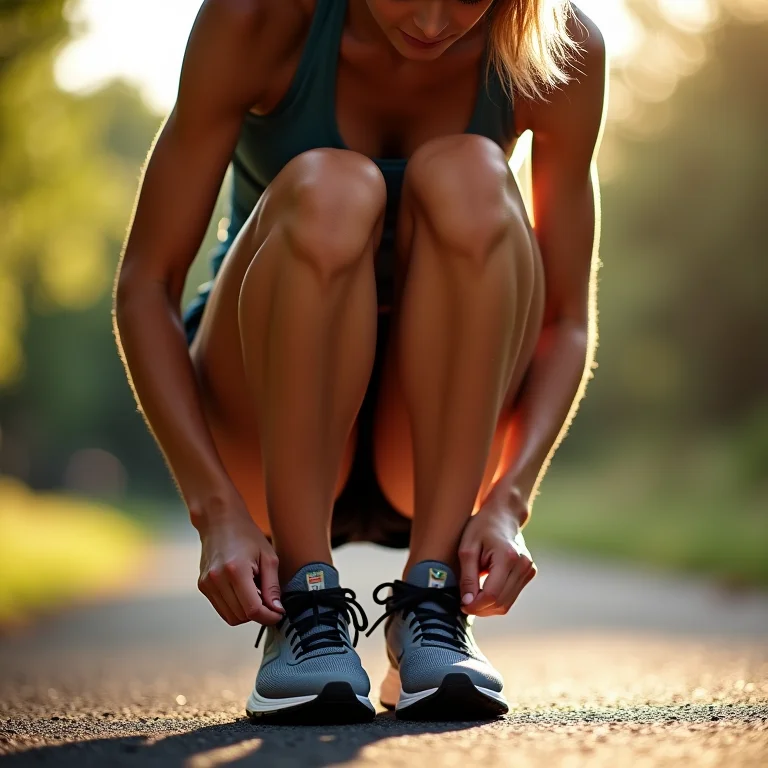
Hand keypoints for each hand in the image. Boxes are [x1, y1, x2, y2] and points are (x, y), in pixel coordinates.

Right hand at [193, 491, 283, 626]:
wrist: (220, 521)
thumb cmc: (247, 535)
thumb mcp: (268, 557)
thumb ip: (273, 587)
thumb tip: (277, 611)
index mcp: (236, 571)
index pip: (253, 610)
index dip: (269, 617)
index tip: (279, 613)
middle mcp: (217, 580)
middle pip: (242, 616)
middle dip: (259, 614)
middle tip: (269, 601)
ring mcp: (207, 584)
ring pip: (231, 617)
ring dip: (246, 613)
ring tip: (255, 593)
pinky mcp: (203, 586)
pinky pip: (222, 609)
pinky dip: (236, 607)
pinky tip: (244, 591)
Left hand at [458, 485, 536, 616]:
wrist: (503, 515)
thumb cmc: (481, 528)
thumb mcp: (467, 549)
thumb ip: (467, 577)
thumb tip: (467, 603)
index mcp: (507, 557)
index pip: (492, 594)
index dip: (475, 605)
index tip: (461, 605)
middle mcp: (523, 565)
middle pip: (500, 603)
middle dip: (480, 608)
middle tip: (464, 603)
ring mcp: (528, 570)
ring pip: (506, 604)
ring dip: (488, 607)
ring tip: (472, 597)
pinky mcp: (529, 573)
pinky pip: (511, 597)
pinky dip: (496, 600)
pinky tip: (484, 590)